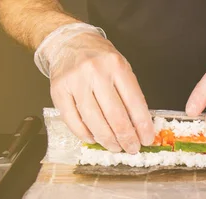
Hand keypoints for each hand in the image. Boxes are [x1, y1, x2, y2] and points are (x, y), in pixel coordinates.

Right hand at [37, 25, 153, 153]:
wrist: (69, 42)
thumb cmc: (99, 59)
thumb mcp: (121, 68)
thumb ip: (130, 94)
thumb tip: (140, 127)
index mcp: (116, 66)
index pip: (134, 102)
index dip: (142, 126)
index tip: (147, 139)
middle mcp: (96, 72)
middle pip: (115, 115)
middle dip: (126, 137)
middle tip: (132, 148)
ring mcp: (75, 82)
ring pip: (94, 121)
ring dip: (107, 140)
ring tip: (115, 147)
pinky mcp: (58, 91)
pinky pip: (72, 120)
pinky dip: (84, 134)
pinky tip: (93, 139)